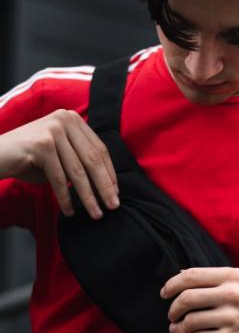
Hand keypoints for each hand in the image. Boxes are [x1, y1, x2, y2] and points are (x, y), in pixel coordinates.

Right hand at [0, 109, 118, 218]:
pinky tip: (70, 211)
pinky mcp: (42, 144)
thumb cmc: (27, 159)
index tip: (116, 192)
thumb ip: (80, 163)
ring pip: (78, 171)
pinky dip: (66, 197)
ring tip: (96, 213)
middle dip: (104, 186)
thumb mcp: (59, 157)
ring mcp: (53, 130)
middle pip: (93, 159)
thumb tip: (108, 186)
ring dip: (88, 196)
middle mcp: (65, 119)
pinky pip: (60, 178)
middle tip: (113, 206)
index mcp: (73, 119)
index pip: (99, 149)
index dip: (109, 173)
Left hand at [161, 267, 238, 332]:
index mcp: (233, 277)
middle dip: (172, 309)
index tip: (164, 293)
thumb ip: (215, 280)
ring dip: (178, 327)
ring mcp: (231, 318)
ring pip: (189, 321)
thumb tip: (181, 274)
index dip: (171, 285)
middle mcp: (232, 294)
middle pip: (186, 298)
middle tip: (171, 316)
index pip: (190, 276)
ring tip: (178, 330)